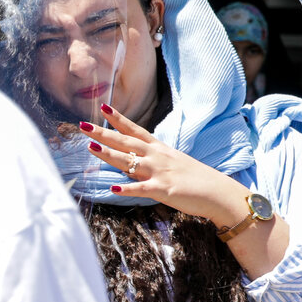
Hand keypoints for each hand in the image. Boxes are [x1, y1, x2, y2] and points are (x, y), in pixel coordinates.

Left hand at [80, 103, 251, 228]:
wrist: (218, 193)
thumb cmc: (194, 179)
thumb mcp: (171, 164)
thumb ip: (148, 163)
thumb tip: (128, 165)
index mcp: (159, 149)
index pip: (134, 130)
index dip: (118, 119)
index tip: (102, 107)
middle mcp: (157, 157)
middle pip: (125, 142)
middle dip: (103, 133)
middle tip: (83, 125)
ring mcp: (159, 172)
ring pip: (129, 162)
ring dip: (109, 155)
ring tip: (90, 148)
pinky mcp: (164, 190)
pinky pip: (142, 189)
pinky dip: (127, 189)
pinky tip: (113, 188)